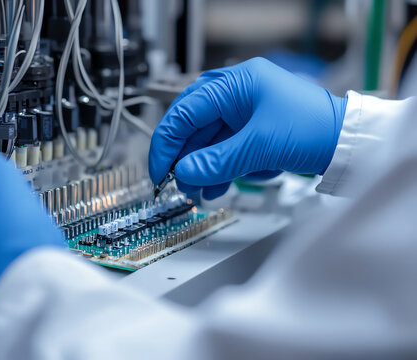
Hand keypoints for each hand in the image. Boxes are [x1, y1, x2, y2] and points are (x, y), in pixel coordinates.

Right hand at [149, 57, 346, 199]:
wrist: (349, 143)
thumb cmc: (315, 129)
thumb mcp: (259, 146)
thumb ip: (217, 162)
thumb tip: (184, 173)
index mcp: (234, 84)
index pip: (184, 111)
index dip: (167, 143)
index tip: (160, 170)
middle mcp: (235, 94)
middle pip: (193, 127)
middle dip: (184, 159)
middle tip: (178, 184)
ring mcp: (242, 113)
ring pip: (206, 142)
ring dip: (200, 168)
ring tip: (199, 192)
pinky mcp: (250, 131)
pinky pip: (223, 150)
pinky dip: (217, 169)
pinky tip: (216, 187)